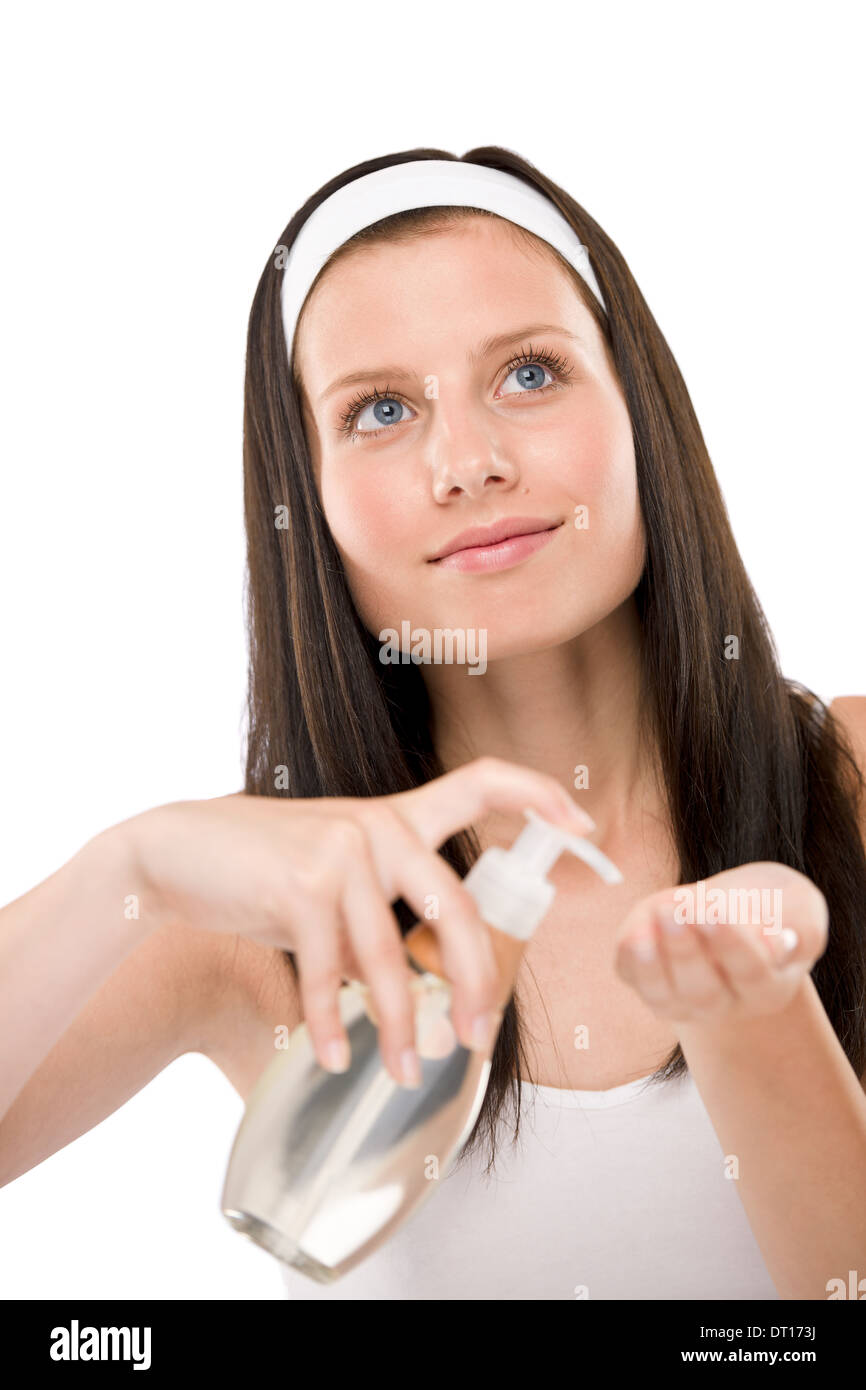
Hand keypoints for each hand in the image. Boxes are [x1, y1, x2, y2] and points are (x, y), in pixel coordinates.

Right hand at [121, 758, 592, 1084]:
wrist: (176, 852)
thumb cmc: (264, 870)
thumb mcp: (336, 873)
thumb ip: (385, 909)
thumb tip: (429, 989)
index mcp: (397, 816)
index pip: (480, 782)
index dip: (540, 798)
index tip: (585, 826)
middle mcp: (379, 826)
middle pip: (458, 909)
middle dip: (478, 981)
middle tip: (480, 1036)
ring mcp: (342, 852)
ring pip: (392, 958)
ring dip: (403, 1027)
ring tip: (408, 1072)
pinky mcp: (302, 885)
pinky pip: (333, 974)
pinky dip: (336, 1024)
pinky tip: (336, 1055)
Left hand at [614, 861, 828, 1026]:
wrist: (727, 911)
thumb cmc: (768, 908)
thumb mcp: (795, 902)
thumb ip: (801, 921)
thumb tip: (783, 943)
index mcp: (768, 988)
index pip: (751, 974)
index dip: (732, 945)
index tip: (714, 911)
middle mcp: (725, 1004)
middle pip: (704, 992)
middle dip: (686, 951)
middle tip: (676, 910)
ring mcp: (683, 999)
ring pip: (665, 995)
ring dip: (653, 959)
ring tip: (654, 917)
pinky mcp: (648, 980)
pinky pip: (635, 979)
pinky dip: (631, 959)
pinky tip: (634, 934)